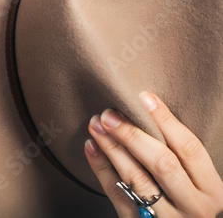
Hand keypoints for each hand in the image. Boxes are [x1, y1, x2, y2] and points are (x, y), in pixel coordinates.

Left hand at [84, 92, 222, 217]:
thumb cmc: (183, 201)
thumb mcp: (194, 182)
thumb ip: (177, 156)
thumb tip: (145, 110)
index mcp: (210, 189)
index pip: (189, 148)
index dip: (165, 120)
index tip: (143, 98)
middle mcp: (193, 206)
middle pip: (162, 163)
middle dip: (132, 134)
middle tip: (110, 114)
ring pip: (136, 178)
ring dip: (112, 147)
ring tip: (96, 125)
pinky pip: (116, 193)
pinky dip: (101, 168)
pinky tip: (92, 147)